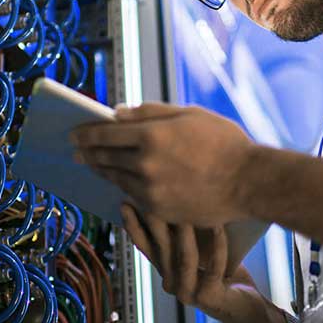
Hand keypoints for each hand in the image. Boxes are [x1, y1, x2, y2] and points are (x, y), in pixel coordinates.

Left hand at [72, 103, 255, 225]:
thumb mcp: (189, 115)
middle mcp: (145, 164)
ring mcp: (150, 190)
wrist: (248, 182)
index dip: (85, 133)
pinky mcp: (159, 210)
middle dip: (87, 153)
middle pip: (104, 158)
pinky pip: (132, 197)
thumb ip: (149, 113)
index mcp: (151, 135)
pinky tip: (120, 182)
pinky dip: (123, 187)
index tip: (74, 134)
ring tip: (94, 165)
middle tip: (76, 151)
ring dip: (102, 171)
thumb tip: (117, 113)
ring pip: (115, 179)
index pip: (104, 133)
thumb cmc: (224, 142)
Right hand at [121, 205, 289, 322]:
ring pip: (185, 258)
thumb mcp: (203, 254)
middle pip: (161, 249)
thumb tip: (182, 200)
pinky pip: (214, 267)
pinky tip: (220, 227)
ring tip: (189, 207)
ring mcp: (188, 294)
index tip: (126, 202)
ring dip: (187, 231)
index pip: (145, 247)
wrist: (247, 311)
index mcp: (167, 273)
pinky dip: (218, 245)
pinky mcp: (209, 298)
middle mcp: (171, 285)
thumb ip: (189, 237)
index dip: (135, 226)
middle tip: (153, 196)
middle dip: (156, 221)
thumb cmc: (226, 277)